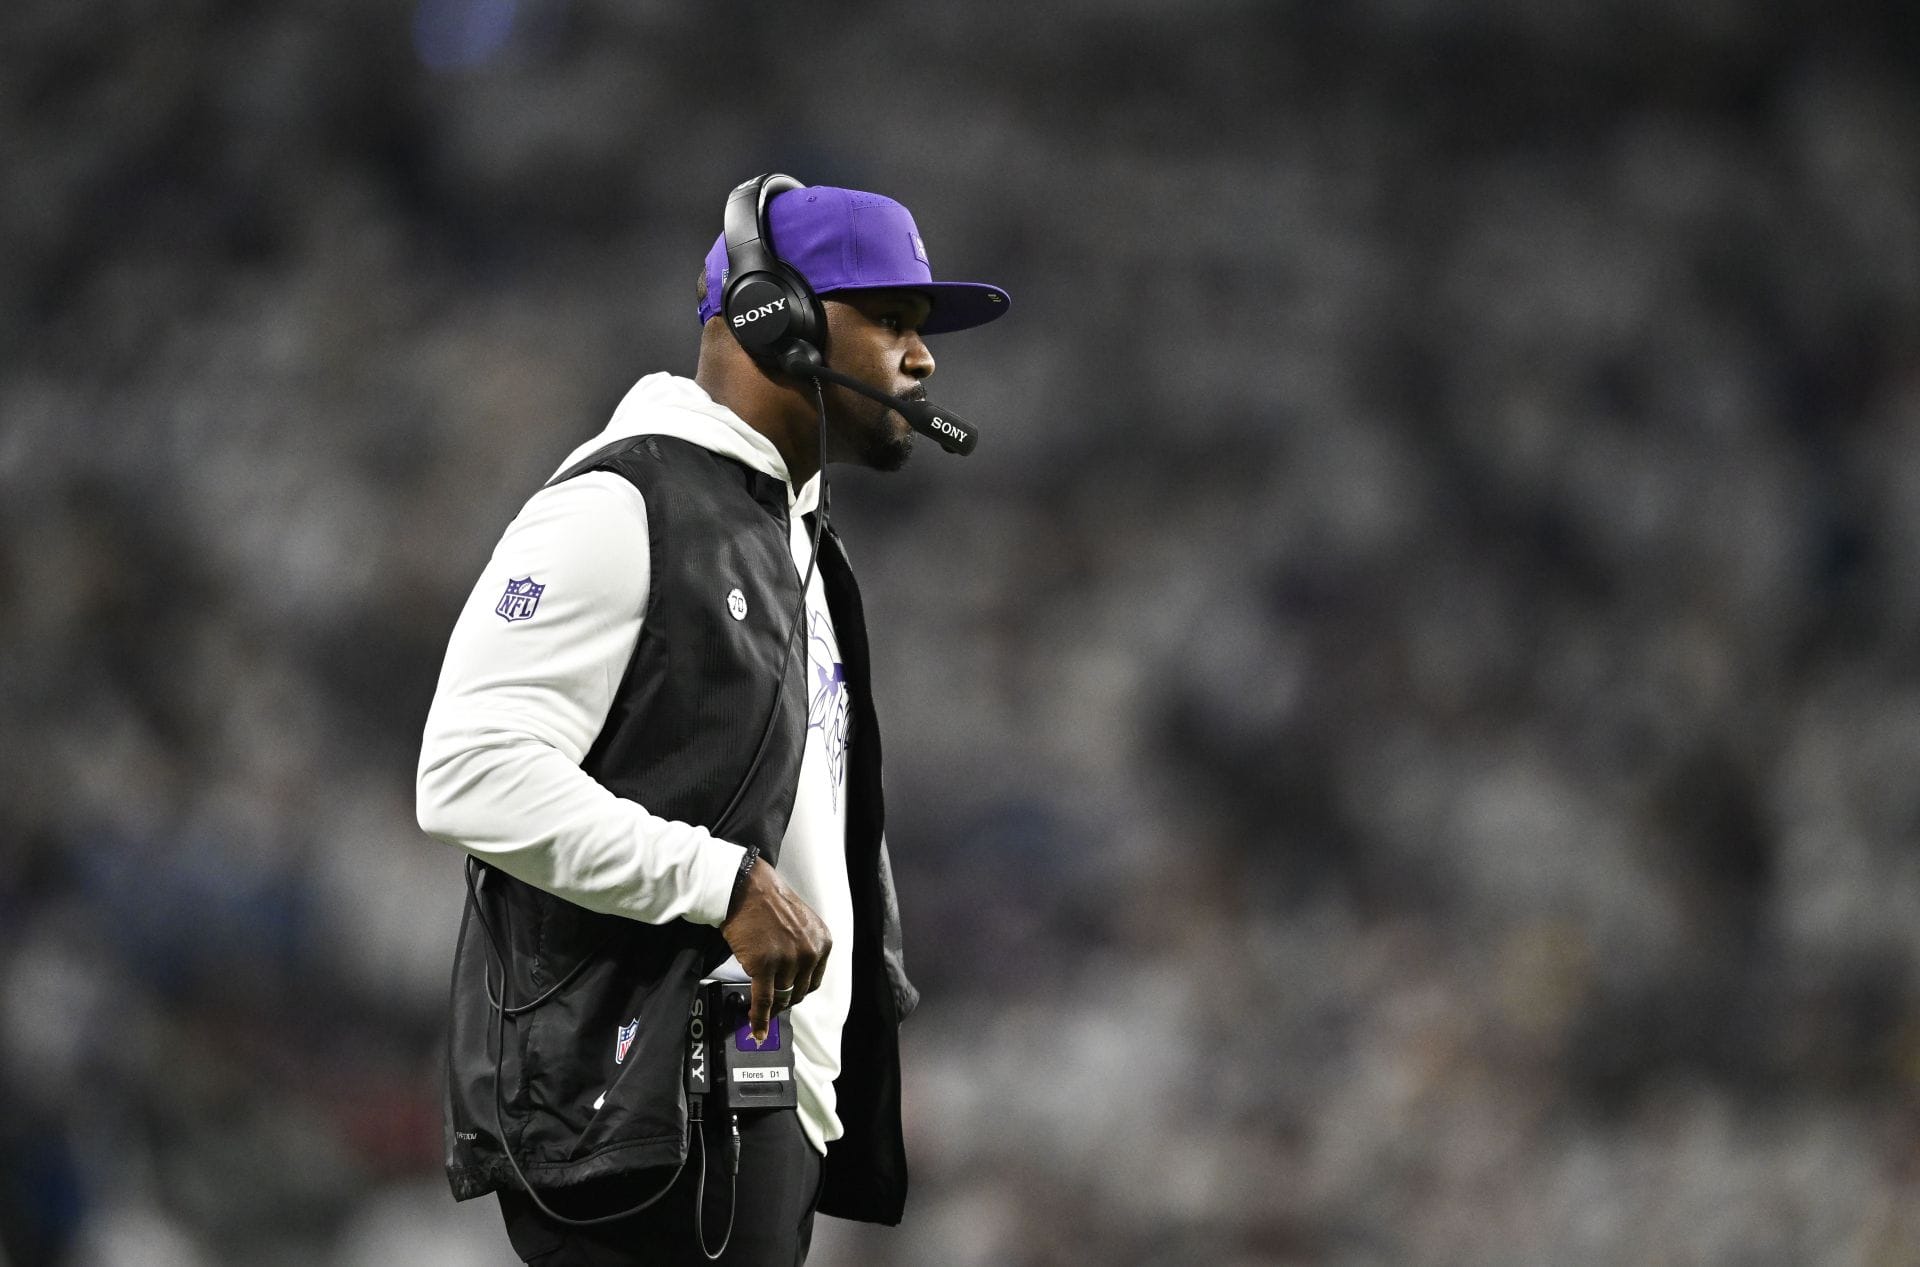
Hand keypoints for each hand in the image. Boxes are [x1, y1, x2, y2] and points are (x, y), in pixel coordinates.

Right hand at [720, 858, 830, 1042]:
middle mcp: (809, 953)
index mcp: (822, 942)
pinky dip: (760, 1018)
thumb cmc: (769, 901)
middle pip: (799, 992)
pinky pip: (764, 1000)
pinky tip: (756, 1028)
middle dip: (785, 1001)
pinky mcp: (764, 966)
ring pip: (780, 996)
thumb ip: (804, 948)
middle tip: (772, 1006)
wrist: (745, 888)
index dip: (800, 993)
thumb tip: (795, 977)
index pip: (814, 981)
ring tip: (759, 1010)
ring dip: (770, 1006)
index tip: (790, 998)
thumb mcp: (801, 923)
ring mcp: (787, 960)